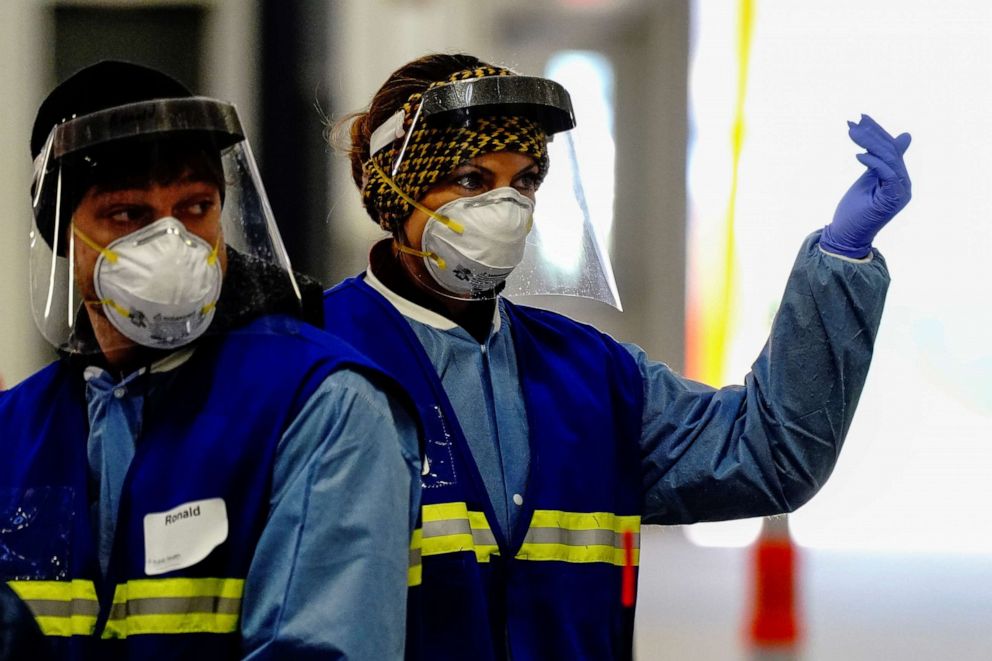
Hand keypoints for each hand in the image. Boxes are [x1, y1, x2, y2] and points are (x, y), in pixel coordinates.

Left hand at [821, 114, 911, 257]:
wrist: (846, 236)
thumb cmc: (854, 211)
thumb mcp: (867, 179)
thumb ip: (880, 161)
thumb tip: (905, 137)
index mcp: (898, 178)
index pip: (890, 149)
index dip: (877, 132)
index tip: (860, 119)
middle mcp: (904, 184)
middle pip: (890, 152)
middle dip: (872, 134)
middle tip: (853, 121)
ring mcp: (901, 192)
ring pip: (889, 160)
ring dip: (870, 144)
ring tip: (852, 133)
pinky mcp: (893, 199)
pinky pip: (888, 174)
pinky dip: (874, 163)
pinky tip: (858, 155)